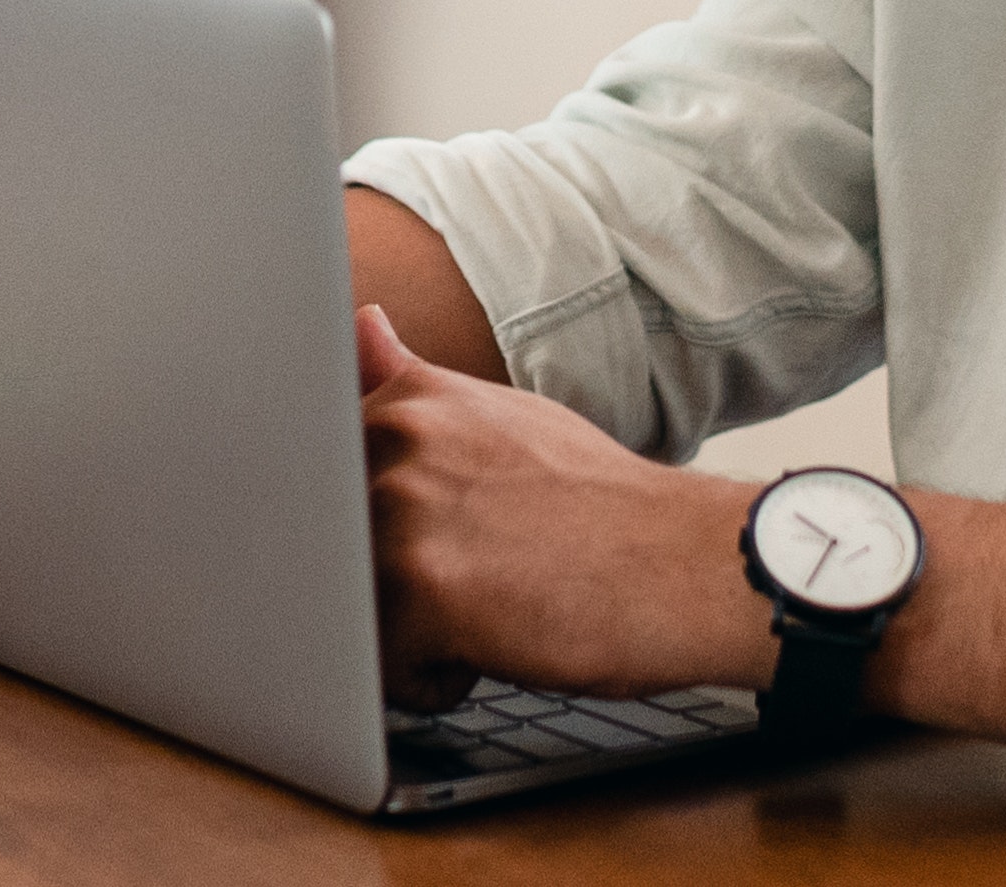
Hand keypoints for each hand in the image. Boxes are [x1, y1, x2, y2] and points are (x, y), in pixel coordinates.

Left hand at [357, 306, 774, 708]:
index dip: (364, 527)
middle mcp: (394, 441)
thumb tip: (359, 324)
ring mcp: (402, 512)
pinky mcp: (421, 590)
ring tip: (489, 607)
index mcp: (408, 401)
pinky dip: (433, 680)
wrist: (683, 562)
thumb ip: (412, 382)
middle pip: (330, 552)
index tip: (427, 536)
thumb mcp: (505, 417)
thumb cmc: (600, 503)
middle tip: (477, 572)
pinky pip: (384, 669)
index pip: (322, 478)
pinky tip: (493, 649)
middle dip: (389, 583)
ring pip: (350, 610)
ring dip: (409, 630)